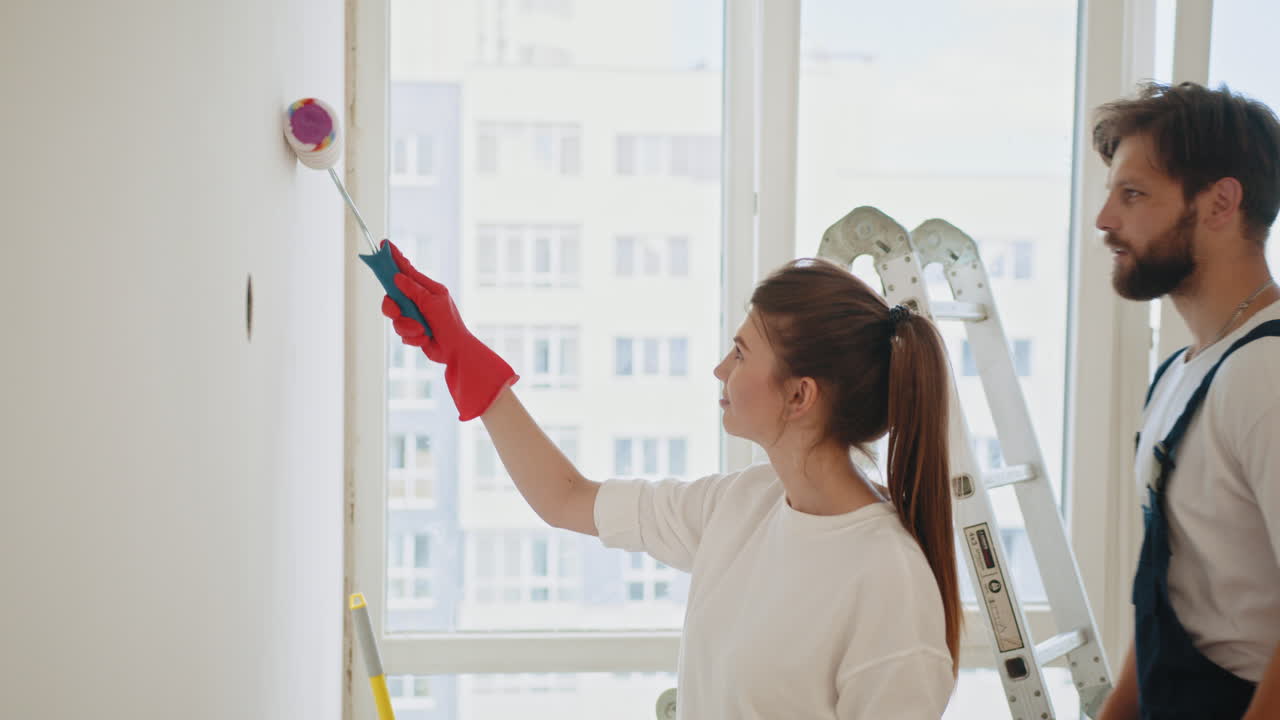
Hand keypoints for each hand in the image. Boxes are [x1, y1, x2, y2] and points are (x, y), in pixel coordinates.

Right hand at [380, 240, 518, 419]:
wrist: (455, 350)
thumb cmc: (449, 324)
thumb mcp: (432, 303)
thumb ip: (413, 290)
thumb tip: (397, 277)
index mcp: (427, 289)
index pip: (406, 270)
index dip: (395, 258)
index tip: (384, 244)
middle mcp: (418, 300)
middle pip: (392, 296)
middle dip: (393, 307)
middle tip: (398, 310)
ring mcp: (414, 316)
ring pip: (395, 318)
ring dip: (408, 327)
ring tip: (422, 330)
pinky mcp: (413, 331)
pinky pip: (402, 333)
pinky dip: (413, 337)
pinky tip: (425, 338)